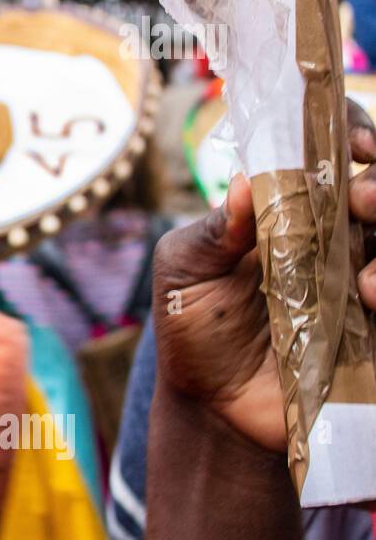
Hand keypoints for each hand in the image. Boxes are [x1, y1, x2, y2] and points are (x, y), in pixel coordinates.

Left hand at [151, 98, 375, 451]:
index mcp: (288, 207)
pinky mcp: (372, 329)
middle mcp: (334, 236)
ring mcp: (360, 279)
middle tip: (362, 200)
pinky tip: (369, 299)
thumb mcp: (184, 272)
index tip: (354, 144)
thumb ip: (213, 230)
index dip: (351, 133)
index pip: (330, 151)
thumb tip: (244, 180)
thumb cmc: (191, 326)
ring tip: (365, 279)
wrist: (209, 406)